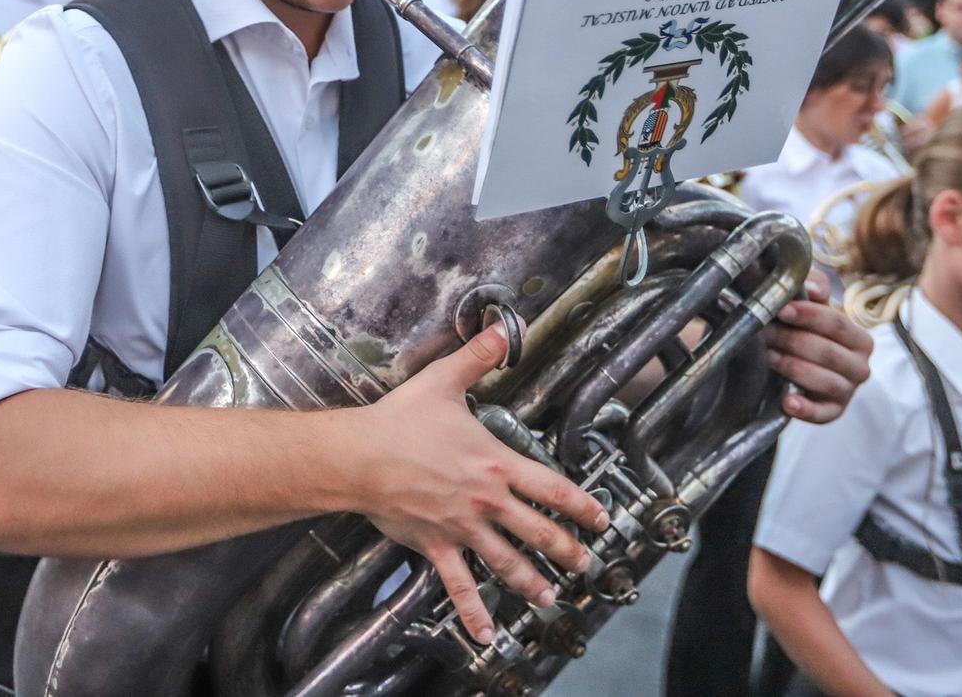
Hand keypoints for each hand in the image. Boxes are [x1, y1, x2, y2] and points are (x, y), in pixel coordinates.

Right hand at [343, 324, 607, 644]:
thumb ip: (478, 356)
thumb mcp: (444, 381)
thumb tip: (500, 328)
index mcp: (495, 462)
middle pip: (538, 531)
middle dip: (567, 549)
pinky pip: (459, 584)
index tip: (601, 518)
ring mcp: (463, 527)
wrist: (360, 456)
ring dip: (533, 582)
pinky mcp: (437, 545)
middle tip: (587, 563)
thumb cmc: (400, 420)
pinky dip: (474, 612)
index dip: (581, 504)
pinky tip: (487, 634)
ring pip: (508, 561)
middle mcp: (487, 499)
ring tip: (552, 597)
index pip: (551, 487)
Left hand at [763, 272, 872, 422]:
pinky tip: (787, 402)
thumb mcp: (810, 306)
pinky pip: (823, 414)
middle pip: (828, 353)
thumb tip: (813, 288)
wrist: (799, 363)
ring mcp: (848, 391)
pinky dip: (806, 410)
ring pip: (825, 381)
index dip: (809, 316)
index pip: (837, 324)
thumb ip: (815, 289)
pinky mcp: (833, 412)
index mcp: (859, 339)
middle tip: (765, 333)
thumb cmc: (806, 330)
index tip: (781, 310)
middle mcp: (860, 367)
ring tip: (769, 357)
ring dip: (794, 368)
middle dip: (792, 341)